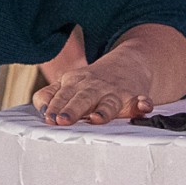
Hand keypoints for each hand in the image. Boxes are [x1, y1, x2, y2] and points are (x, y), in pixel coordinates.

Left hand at [36, 46, 154, 126]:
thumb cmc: (92, 82)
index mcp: (75, 83)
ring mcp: (116, 92)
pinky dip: (143, 103)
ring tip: (97, 119)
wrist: (129, 63)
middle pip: (82, 98)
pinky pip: (141, 100)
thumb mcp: (68, 83)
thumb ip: (49, 95)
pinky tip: (144, 107)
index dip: (55, 106)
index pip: (62, 95)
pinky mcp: (135, 97)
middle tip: (63, 120)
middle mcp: (95, 87)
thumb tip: (41, 111)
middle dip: (72, 109)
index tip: (49, 118)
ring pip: (109, 102)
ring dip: (104, 110)